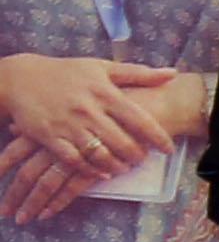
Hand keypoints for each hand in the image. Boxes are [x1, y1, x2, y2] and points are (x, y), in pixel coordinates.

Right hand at [0, 53, 177, 217]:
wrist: (21, 78)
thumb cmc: (67, 72)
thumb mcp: (101, 67)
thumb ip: (138, 73)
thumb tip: (173, 73)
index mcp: (105, 93)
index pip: (139, 119)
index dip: (158, 138)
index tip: (170, 150)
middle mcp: (89, 110)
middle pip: (122, 143)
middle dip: (137, 156)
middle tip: (143, 160)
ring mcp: (69, 125)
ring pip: (101, 155)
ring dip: (117, 166)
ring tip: (125, 167)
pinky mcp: (50, 137)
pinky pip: (75, 160)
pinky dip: (91, 171)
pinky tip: (102, 174)